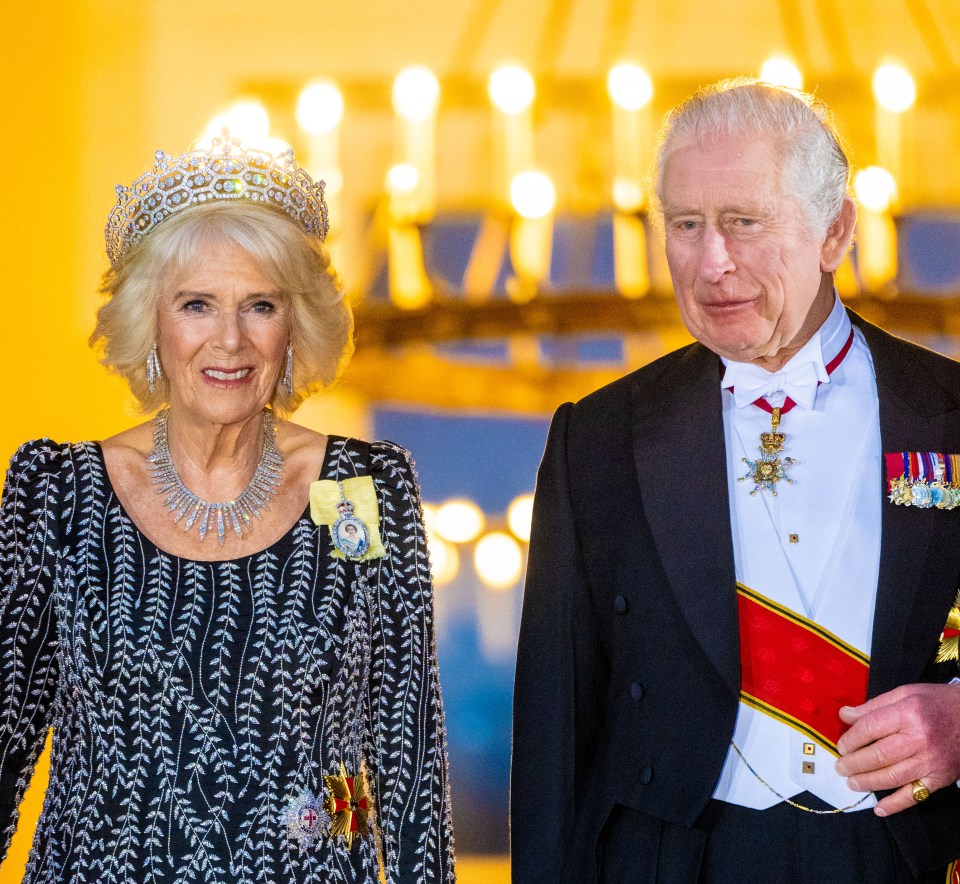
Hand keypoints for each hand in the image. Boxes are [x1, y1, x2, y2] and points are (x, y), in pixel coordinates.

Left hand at [835, 683, 959, 815]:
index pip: (870, 728)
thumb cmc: (936, 702)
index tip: (841, 746)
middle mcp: (919, 739)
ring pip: (892, 777)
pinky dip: (895, 804)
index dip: (851, 739)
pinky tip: (879, 808)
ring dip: (867, 782)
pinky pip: (914, 796)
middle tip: (840, 767)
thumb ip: (873, 706)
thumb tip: (845, 715)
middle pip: (878, 755)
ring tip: (851, 782)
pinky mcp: (940, 779)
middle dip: (854, 763)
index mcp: (908, 713)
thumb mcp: (905, 693)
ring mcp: (930, 762)